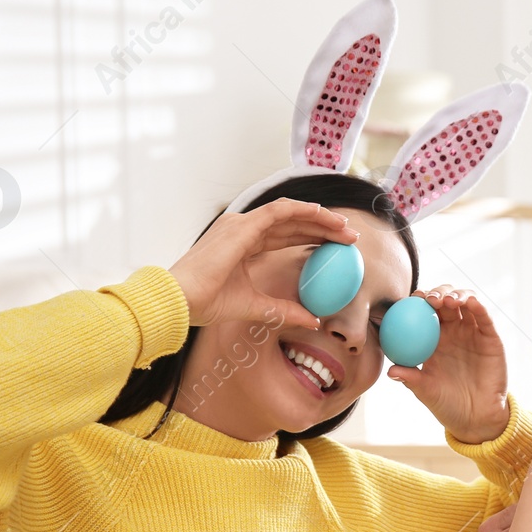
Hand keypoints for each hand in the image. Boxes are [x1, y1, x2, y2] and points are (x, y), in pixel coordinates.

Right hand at [168, 199, 356, 329]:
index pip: (284, 236)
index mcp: (242, 245)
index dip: (312, 238)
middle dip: (323, 228)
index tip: (337, 248)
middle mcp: (241, 230)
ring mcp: (240, 224)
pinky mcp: (242, 226)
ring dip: (320, 219)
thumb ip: (285, 310)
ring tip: (345, 229)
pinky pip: (279, 211)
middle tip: (350, 238)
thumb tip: (313, 321)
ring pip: (290, 213)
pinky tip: (324, 216)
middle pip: (291, 224)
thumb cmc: (206, 304)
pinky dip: (303, 211)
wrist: (181, 301)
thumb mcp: (256, 307)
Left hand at [388, 286, 508, 444]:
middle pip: (445, 301)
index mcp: (433, 339)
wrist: (477, 418)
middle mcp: (453, 331)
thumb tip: (390, 371)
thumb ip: (411, 379)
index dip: (417, 302)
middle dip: (437, 292)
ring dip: (457, 294)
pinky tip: (470, 302)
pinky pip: (484, 317)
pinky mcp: (490, 337)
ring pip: (465, 303)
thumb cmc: (447, 404)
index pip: (424, 313)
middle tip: (429, 299)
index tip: (409, 300)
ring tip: (448, 300)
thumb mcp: (426, 391)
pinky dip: (478, 305)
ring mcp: (472, 332)